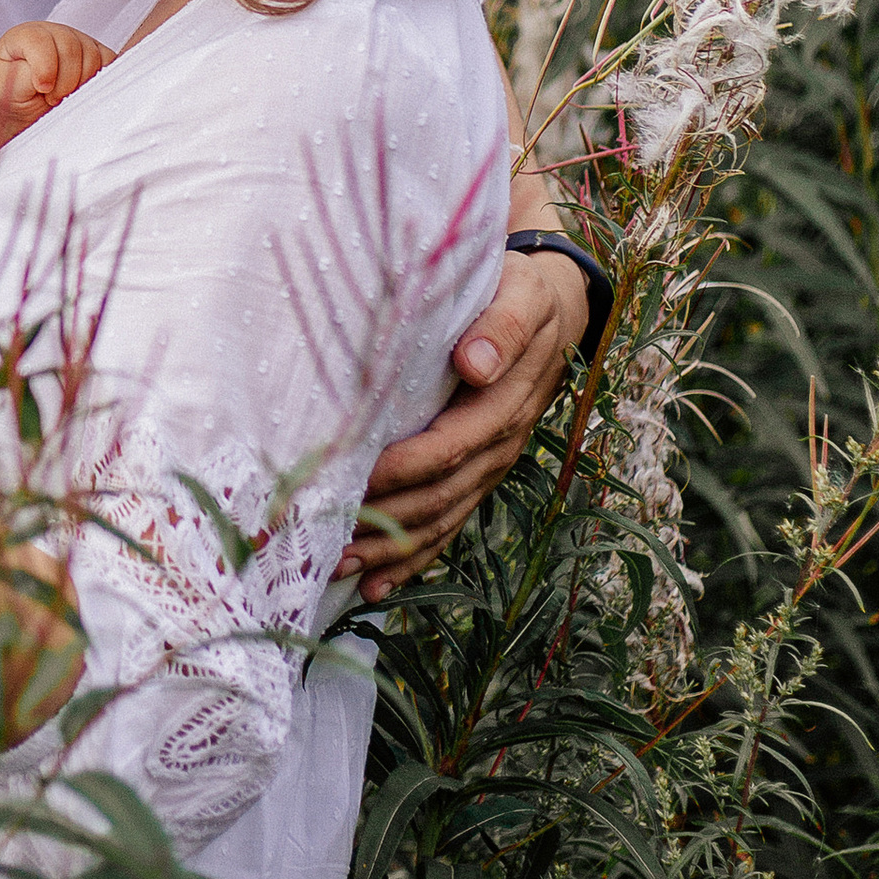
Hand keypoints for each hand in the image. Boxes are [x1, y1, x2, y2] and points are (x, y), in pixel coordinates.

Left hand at [0, 20, 111, 152]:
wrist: (31, 113)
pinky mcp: (98, 54)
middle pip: (70, 46)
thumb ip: (22, 80)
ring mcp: (77, 40)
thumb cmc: (17, 101)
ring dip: (80, 85)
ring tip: (64, 98)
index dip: (44, 66)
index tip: (42, 88)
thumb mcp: (8, 94)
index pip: (39, 39)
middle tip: (53, 100)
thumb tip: (46, 77)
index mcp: (23, 37)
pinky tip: (81, 92)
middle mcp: (52, 33)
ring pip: (92, 56)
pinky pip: (109, 64)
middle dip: (64, 81)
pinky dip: (98, 82)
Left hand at [341, 239, 591, 598]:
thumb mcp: (520, 296)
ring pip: (439, 519)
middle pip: (438, 495)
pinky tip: (374, 585)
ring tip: (337, 566)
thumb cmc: (521, 294)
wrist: (554, 310)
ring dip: (391, 550)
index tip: (351, 478)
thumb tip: (475, 364)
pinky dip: (412, 559)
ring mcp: (490, 466)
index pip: (449, 446)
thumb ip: (501, 327)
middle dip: (384, 520)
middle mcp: (499, 445)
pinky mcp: (479, 474)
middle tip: (324, 534)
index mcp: (504, 405)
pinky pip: (448, 525)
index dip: (401, 468)